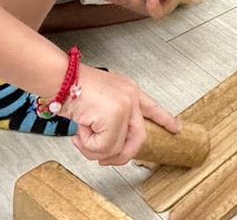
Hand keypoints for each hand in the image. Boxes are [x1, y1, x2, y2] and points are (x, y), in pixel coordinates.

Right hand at [60, 65, 179, 165]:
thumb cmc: (72, 86)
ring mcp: (124, 106)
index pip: (152, 108)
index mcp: (128, 90)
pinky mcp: (114, 116)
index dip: (165, 119)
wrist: (60, 77)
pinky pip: (103, 146)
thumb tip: (108, 149)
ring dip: (94, 149)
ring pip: (116, 147)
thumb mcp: (99, 101)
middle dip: (120, 156)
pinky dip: (87, 145)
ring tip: (81, 137)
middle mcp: (130, 97)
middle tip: (103, 159)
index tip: (176, 128)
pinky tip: (80, 131)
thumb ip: (110, 121)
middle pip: (138, 138)